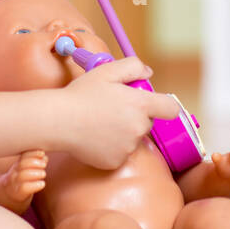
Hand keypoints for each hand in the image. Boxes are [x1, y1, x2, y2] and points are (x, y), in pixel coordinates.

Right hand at [0, 150, 47, 214]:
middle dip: (34, 162)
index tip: (42, 153)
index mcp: (17, 164)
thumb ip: (36, 163)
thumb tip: (44, 157)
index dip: (32, 153)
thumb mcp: (27, 170)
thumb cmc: (22, 180)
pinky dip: (35, 185)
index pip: (23, 156)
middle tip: (44, 164)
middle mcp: (14, 172)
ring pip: (22, 175)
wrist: (10, 195)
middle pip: (21, 164)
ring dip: (35, 173)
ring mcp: (15, 183)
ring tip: (43, 173)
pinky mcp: (18, 194)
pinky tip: (42, 183)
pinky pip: (25, 188)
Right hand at [60, 57, 180, 170]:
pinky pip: (119, 153)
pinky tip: (94, 136)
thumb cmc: (81, 94)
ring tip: (98, 122)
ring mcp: (127, 148)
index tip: (153, 103)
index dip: (164, 104)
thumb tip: (148, 73)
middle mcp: (138, 129)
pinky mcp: (115, 162)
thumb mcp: (106, 71)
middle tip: (112, 108)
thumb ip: (133, 66)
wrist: (57, 121)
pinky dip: (110, 147)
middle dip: (135, 115)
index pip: (172, 108)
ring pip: (132, 139)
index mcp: (140, 105)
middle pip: (148, 122)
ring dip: (122, 132)